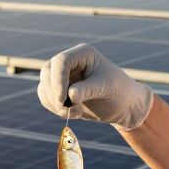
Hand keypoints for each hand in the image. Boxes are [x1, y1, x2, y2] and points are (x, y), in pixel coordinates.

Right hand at [37, 43, 154, 130]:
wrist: (124, 106)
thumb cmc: (120, 91)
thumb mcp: (106, 88)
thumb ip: (88, 89)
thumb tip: (70, 95)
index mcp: (83, 54)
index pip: (61, 61)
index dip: (58, 79)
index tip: (63, 99)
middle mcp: (71, 62)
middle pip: (47, 72)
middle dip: (54, 93)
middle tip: (67, 110)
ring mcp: (63, 76)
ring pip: (44, 86)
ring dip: (54, 103)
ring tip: (74, 113)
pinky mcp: (60, 90)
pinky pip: (46, 97)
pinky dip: (54, 108)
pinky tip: (72, 114)